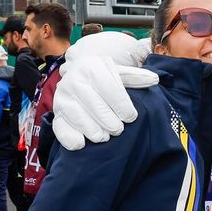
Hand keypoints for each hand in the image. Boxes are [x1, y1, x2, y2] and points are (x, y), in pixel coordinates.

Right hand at [53, 33, 157, 150]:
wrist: (79, 78)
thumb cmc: (104, 79)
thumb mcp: (119, 74)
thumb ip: (136, 78)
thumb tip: (155, 79)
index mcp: (91, 66)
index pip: (109, 88)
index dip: (122, 106)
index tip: (131, 117)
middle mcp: (73, 79)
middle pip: (94, 104)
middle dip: (109, 121)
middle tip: (119, 130)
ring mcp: (62, 96)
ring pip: (78, 117)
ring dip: (93, 131)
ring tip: (105, 137)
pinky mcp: (56, 112)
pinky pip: (60, 127)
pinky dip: (70, 138)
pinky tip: (82, 144)